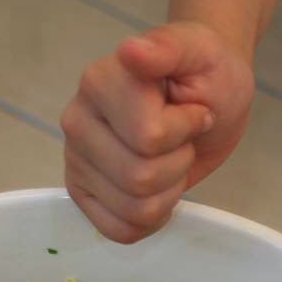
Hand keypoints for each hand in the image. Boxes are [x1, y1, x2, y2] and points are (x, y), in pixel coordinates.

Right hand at [61, 21, 253, 243]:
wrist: (205, 99)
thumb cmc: (203, 75)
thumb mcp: (199, 51)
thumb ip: (167, 49)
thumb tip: (131, 52)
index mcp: (99, 83)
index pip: (149, 138)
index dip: (185, 132)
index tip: (193, 110)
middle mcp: (77, 123)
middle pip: (140, 180)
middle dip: (178, 164)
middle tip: (182, 139)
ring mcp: (76, 161)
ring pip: (135, 210)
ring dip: (168, 192)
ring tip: (170, 159)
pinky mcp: (83, 194)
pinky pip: (120, 231)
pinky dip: (151, 220)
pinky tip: (158, 192)